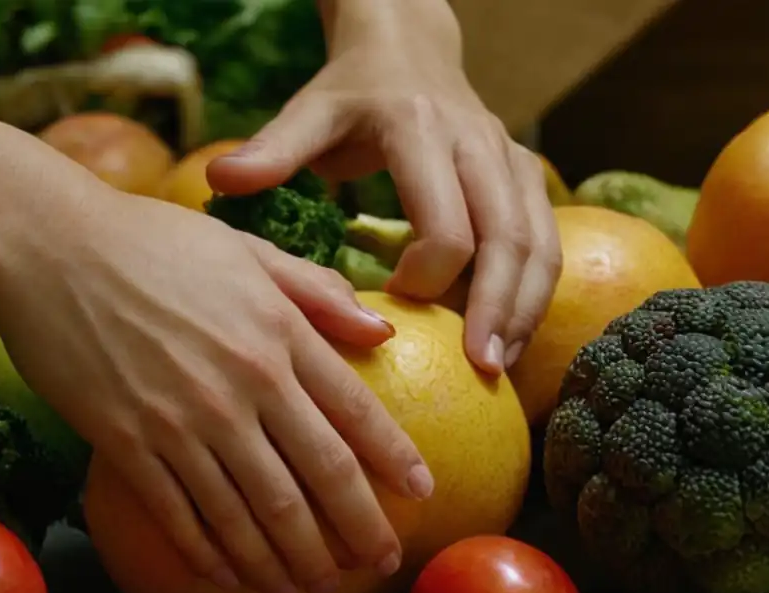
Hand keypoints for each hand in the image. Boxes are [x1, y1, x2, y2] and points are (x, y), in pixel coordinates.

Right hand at [0, 174, 432, 592]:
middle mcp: (242, 385)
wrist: (46, 246)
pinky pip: (183, 518)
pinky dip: (213, 556)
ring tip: (309, 589)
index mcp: (277, 333)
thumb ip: (315, 292)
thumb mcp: (245, 249)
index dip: (396, 462)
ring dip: (289, 563)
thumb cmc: (149, 240)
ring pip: (254, 514)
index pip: (357, 412)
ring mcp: (183, 420)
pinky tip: (233, 578)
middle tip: (375, 566)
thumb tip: (381, 329)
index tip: (422, 495)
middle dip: (355, 534)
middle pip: (318, 480)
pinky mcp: (128, 444)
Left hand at [207, 0, 560, 373]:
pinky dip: (534, 293)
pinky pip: (546, 240)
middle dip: (496, 309)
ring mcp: (510, 158)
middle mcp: (477, 143)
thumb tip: (222, 182)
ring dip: (526, 309)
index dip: (427, 277)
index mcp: (421, 130)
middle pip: (507, 238)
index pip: (446, 223)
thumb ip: (273, 148)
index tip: (394, 307)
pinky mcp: (526, 174)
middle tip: (480, 370)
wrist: (408, 47)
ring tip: (502, 367)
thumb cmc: (351, 93)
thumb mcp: (309, 112)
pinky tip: (511, 337)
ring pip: (539, 243)